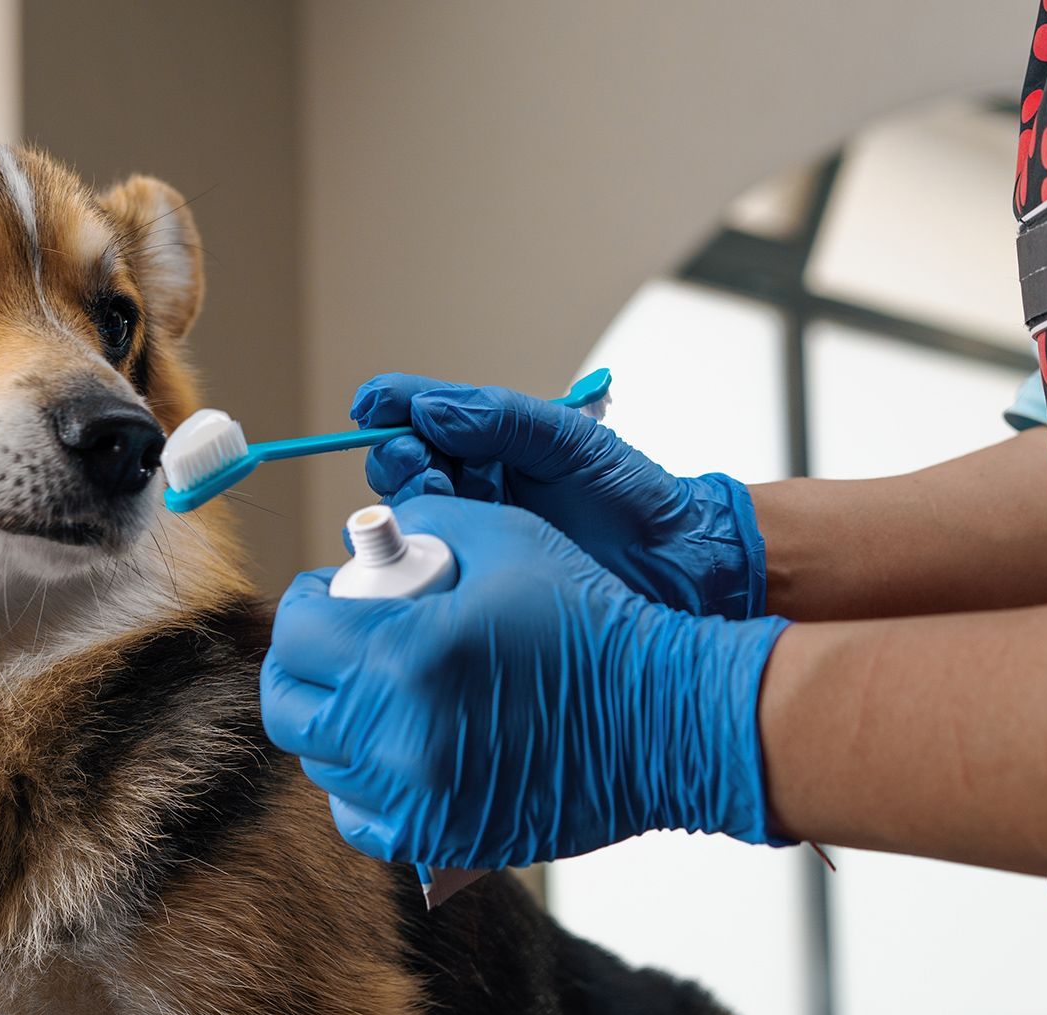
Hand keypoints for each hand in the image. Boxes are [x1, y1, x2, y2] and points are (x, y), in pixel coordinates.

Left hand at [261, 495, 791, 867]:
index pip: (297, 632)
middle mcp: (395, 734)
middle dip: (303, 667)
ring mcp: (414, 797)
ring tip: (378, 693)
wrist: (666, 719)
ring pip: (322, 763)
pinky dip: (364, 784)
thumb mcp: (507, 538)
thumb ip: (423, 526)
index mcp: (403, 654)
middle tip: (334, 647)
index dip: (308, 605)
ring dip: (336, 722)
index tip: (328, 598)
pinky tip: (395, 751)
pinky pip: (360, 818)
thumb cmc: (592, 623)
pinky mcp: (438, 839)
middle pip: (290, 706)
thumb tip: (370, 542)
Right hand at [353, 373, 768, 619]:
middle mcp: (475, 483)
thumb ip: (501, 418)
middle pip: (403, 462)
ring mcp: (472, 530)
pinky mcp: (475, 578)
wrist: (675, 564)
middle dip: (396, 454)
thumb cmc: (633, 496)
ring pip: (407, 509)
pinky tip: (426, 542)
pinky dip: (412, 549)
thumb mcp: (571, 441)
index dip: (393, 405)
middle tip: (415, 458)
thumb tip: (431, 410)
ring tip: (436, 493)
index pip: (426, 414)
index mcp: (494, 441)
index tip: (371, 404)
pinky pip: (424, 560)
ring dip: (408, 495)